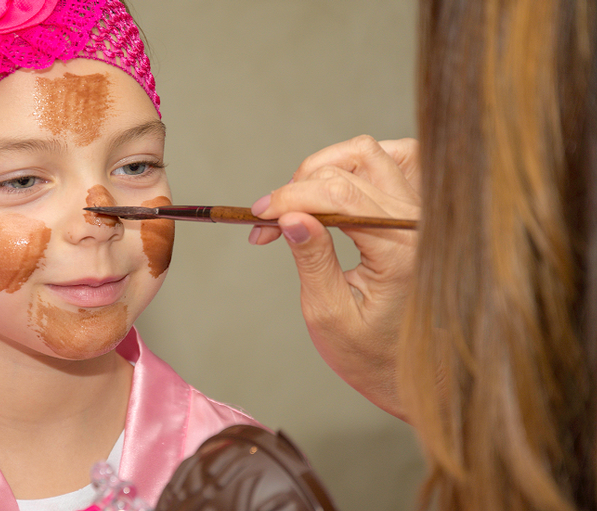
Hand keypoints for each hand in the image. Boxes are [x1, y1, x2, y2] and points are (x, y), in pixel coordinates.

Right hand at [249, 136, 419, 419]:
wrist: (417, 371)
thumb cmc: (373, 354)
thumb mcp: (330, 315)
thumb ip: (312, 260)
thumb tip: (289, 216)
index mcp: (399, 251)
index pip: (338, 196)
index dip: (290, 197)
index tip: (257, 216)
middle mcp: (418, 224)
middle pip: (351, 168)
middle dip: (299, 187)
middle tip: (269, 221)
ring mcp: (423, 213)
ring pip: (372, 153)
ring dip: (327, 168)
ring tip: (300, 201)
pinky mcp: (420, 211)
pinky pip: (396, 160)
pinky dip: (359, 165)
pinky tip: (336, 190)